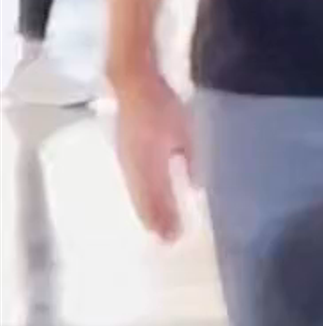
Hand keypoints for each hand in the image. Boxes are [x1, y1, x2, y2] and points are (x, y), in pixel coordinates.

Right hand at [110, 63, 192, 244]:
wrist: (132, 84)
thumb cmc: (162, 105)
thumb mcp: (184, 131)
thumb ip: (190, 158)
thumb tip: (195, 185)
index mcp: (150, 162)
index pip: (158, 198)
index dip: (166, 218)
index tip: (175, 238)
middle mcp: (135, 167)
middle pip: (145, 202)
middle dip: (157, 221)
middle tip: (168, 241)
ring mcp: (126, 162)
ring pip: (137, 195)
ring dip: (147, 213)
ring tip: (156, 230)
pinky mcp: (124, 155)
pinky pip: (132, 184)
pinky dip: (140, 199)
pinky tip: (146, 204)